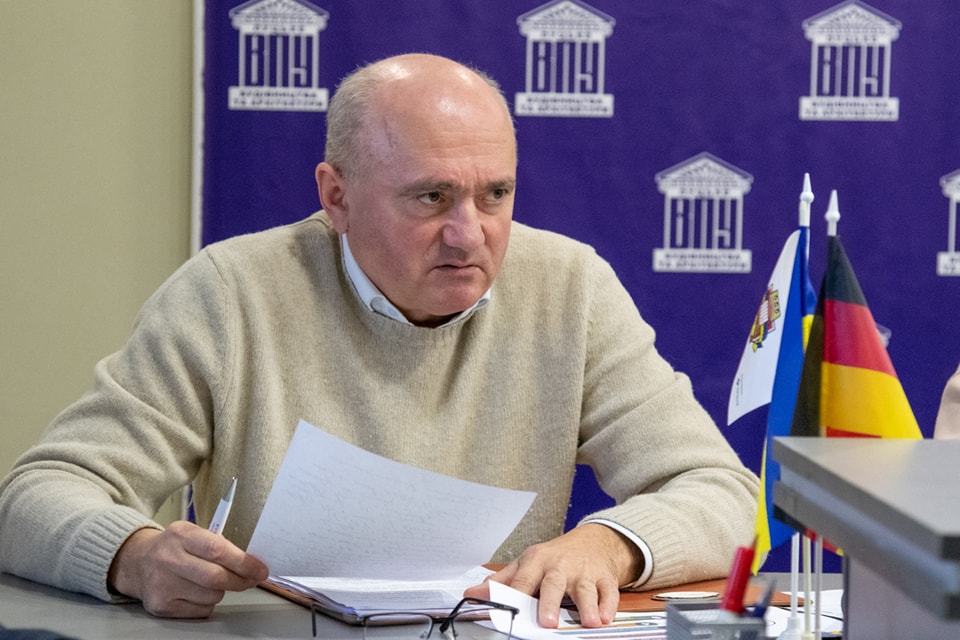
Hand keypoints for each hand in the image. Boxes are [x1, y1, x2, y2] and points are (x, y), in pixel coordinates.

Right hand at [108, 520, 269, 617]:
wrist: (137, 563)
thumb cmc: (174, 547)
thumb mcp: (193, 533)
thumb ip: (218, 545)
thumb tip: (251, 564)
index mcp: (181, 535)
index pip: (217, 549)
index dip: (243, 562)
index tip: (260, 569)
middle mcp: (168, 559)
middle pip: (215, 577)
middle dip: (240, 580)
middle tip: (251, 579)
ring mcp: (163, 584)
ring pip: (211, 596)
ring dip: (221, 591)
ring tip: (210, 581)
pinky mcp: (161, 605)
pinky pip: (201, 610)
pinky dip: (207, 604)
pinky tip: (197, 592)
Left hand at [463, 523, 641, 627]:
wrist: (592, 542)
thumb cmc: (554, 558)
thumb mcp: (526, 564)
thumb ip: (501, 581)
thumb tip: (471, 594)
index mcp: (537, 562)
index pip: (523, 580)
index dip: (516, 594)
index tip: (510, 609)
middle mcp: (560, 567)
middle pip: (554, 584)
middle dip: (551, 603)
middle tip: (547, 622)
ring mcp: (584, 572)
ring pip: (585, 589)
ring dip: (587, 606)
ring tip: (589, 622)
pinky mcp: (605, 578)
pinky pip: (608, 592)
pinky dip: (609, 605)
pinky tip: (606, 617)